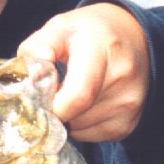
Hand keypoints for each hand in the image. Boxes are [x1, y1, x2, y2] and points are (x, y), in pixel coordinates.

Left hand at [17, 3, 150, 141]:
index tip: (40, 96)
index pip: (77, 97)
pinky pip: (91, 136)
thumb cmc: (90, 32)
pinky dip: (80, 125)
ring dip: (67, 118)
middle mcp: (122, 79)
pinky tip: (85, 104)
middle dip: (55, 109)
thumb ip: (37, 49)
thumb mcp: (59, 27)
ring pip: (80, 129)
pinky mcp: (128, 124)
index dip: (51, 105)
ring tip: (72, 93)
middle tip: (53, 91)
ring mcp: (129, 104)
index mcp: (102, 51)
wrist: (133, 35)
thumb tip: (30, 80)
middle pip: (74, 116)